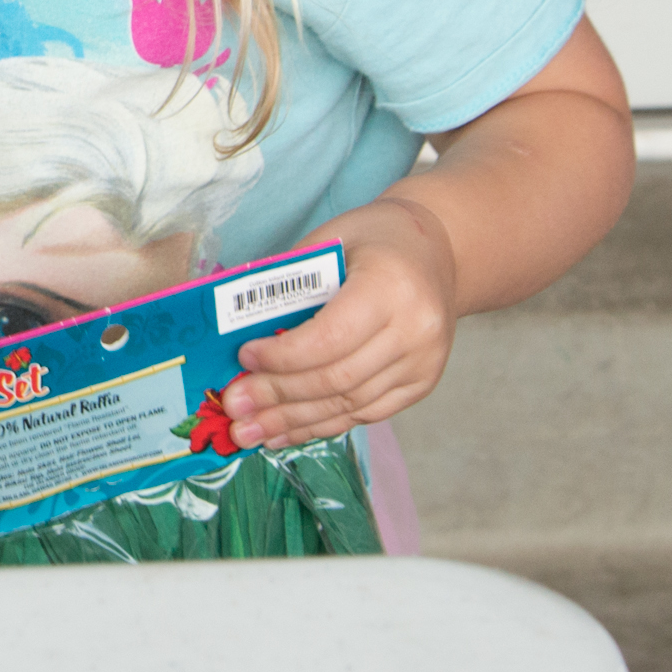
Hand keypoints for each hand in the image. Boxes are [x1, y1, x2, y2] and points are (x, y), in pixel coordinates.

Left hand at [219, 199, 458, 447]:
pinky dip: (322, 423)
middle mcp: (415, 331)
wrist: (437, 252)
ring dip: (294, 421)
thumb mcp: (329, 240)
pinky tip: (287, 430)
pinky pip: (366, 413)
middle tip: (234, 406)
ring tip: (250, 431)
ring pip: (349, 404)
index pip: (330, 337)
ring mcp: (423, 363)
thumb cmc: (374, 239)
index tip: (244, 358)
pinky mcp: (421, 384)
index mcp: (391, 286)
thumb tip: (238, 332)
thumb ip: (289, 284)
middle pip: (337, 378)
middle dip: (279, 396)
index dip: (283, 356)